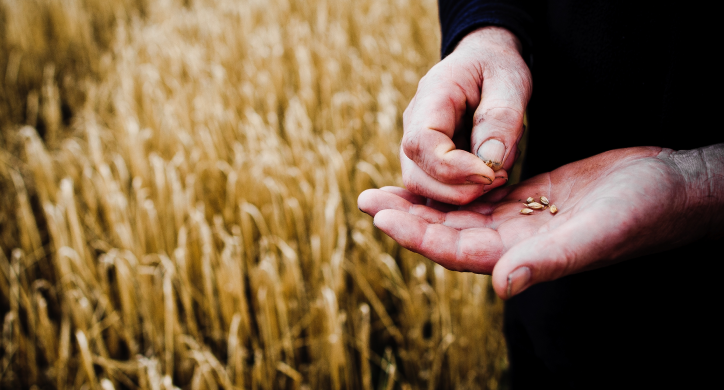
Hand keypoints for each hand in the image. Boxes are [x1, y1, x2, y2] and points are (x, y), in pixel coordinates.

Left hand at [359, 146, 723, 298]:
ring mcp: (521, 222)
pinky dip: (452, 187)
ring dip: (421, 203)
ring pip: (459, 215)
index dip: (418, 235)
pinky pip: (480, 196)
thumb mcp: (595, 233)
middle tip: (365, 198)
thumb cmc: (641, 212)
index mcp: (524, 256)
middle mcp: (516, 243)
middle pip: (448, 233)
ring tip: (382, 190)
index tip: (382, 216)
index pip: (457, 250)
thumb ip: (549, 260)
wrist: (671, 189)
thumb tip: (502, 285)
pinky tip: (430, 177)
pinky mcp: (530, 199)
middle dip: (406, 218)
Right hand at [401, 26, 530, 204]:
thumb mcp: (510, 80)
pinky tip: (491, 176)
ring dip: (463, 192)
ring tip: (499, 174)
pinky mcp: (428, 161)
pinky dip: (464, 191)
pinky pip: (437, 187)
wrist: (484, 61)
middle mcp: (413, 124)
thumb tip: (490, 161)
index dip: (452, 168)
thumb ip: (500, 118)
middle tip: (501, 179)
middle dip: (458, 189)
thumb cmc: (496, 67)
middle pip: (415, 175)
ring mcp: (417, 145)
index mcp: (430, 98)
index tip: (492, 173)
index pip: (421, 144)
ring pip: (423, 187)